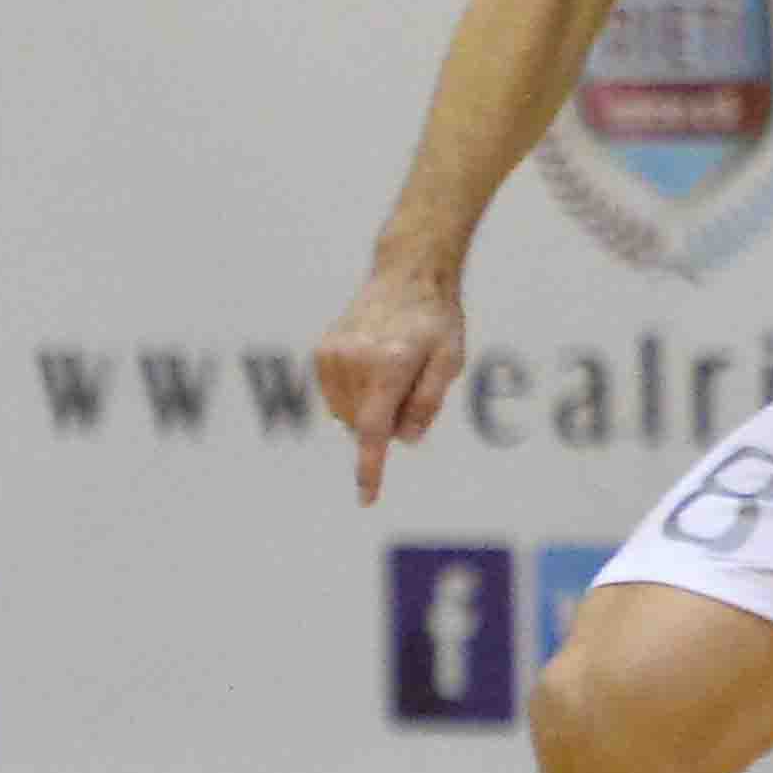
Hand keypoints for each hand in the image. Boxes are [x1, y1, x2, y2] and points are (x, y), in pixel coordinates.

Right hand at [316, 261, 467, 506]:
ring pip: (345, 415)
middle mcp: (356, 361)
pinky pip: (334, 396)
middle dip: (385, 424)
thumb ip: (428, 403)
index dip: (371, 469)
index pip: (375, 430)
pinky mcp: (321, 351)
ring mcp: (333, 355)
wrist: (406, 274)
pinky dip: (353, 395)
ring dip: (367, 410)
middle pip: (363, 425)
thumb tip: (406, 441)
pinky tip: (373, 368)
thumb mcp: (451, 361)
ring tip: (392, 371)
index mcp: (391, 365)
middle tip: (410, 387)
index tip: (366, 498)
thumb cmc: (437, 320)